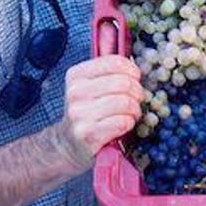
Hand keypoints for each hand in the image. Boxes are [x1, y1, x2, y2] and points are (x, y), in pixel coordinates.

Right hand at [53, 55, 143, 171]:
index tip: (136, 78)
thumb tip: (137, 70)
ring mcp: (79, 114)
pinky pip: (122, 122)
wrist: (68, 143)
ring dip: (135, 109)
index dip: (132, 69)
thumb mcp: (90, 87)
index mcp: (76, 75)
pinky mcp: (87, 133)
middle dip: (137, 91)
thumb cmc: (87, 111)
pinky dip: (130, 122)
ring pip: (125, 102)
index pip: (113, 62)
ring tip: (132, 113)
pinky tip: (125, 125)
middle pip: (123, 82)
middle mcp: (75, 92)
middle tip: (137, 99)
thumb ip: (110, 74)